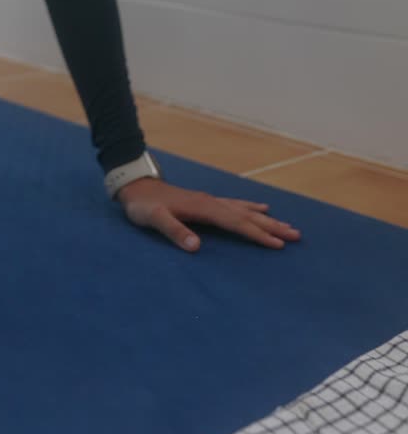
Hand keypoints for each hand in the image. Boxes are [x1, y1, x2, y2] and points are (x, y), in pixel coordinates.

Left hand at [117, 178, 301, 252]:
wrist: (137, 186)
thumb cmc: (144, 206)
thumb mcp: (154, 219)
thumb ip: (174, 231)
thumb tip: (196, 247)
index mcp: (204, 208)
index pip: (236, 223)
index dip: (257, 234)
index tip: (279, 245)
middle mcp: (212, 202)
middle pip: (247, 216)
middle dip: (272, 227)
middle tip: (297, 235)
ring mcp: (211, 200)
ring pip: (245, 210)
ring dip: (266, 219)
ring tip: (287, 225)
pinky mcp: (207, 201)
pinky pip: (237, 205)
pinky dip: (252, 209)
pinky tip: (261, 209)